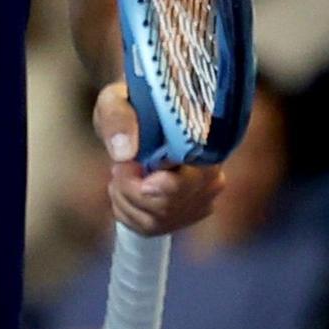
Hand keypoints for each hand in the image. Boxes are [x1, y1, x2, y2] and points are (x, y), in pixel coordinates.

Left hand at [93, 82, 223, 236]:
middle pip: (171, 205)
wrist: (139, 118)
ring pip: (157, 220)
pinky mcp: (185, 216)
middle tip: (118, 167)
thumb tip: (124, 152)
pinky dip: (127, 212)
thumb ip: (118, 118)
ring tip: (119, 174)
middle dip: (133, 190)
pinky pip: (150, 228)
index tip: (135, 173)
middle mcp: (213, 175)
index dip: (165, 185)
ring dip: (126, 200)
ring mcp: (202, 200)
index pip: (196, 178)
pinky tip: (125, 190)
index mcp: (206, 142)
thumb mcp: (116, 100)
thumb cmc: (130, 106)